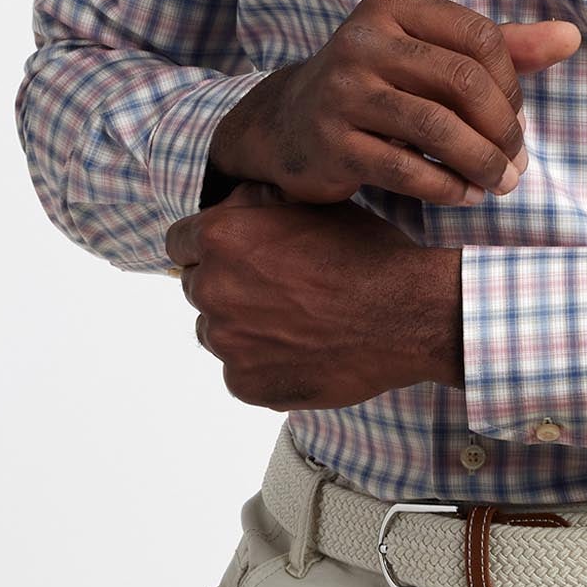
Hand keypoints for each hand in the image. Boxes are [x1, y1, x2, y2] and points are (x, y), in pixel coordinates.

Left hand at [165, 184, 463, 408]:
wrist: (407, 313)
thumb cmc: (365, 252)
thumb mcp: (310, 204)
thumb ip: (255, 202)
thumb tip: (228, 206)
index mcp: (222, 237)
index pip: (180, 243)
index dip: (208, 246)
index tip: (234, 255)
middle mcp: (213, 290)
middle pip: (198, 287)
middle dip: (228, 285)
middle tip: (277, 288)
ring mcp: (227, 343)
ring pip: (216, 332)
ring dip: (242, 326)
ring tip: (294, 321)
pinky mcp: (246, 384)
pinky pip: (240, 372)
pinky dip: (263, 364)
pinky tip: (302, 350)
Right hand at [210, 0, 581, 208]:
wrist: (287, 123)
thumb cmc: (380, 83)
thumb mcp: (431, 52)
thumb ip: (502, 46)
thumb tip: (571, 38)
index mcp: (392, 3)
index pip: (480, 38)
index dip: (513, 85)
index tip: (515, 118)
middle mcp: (362, 39)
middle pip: (464, 82)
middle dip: (504, 130)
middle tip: (518, 163)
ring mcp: (342, 91)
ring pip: (438, 129)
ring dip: (483, 163)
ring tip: (500, 183)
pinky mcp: (331, 143)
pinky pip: (407, 169)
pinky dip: (448, 188)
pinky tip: (465, 195)